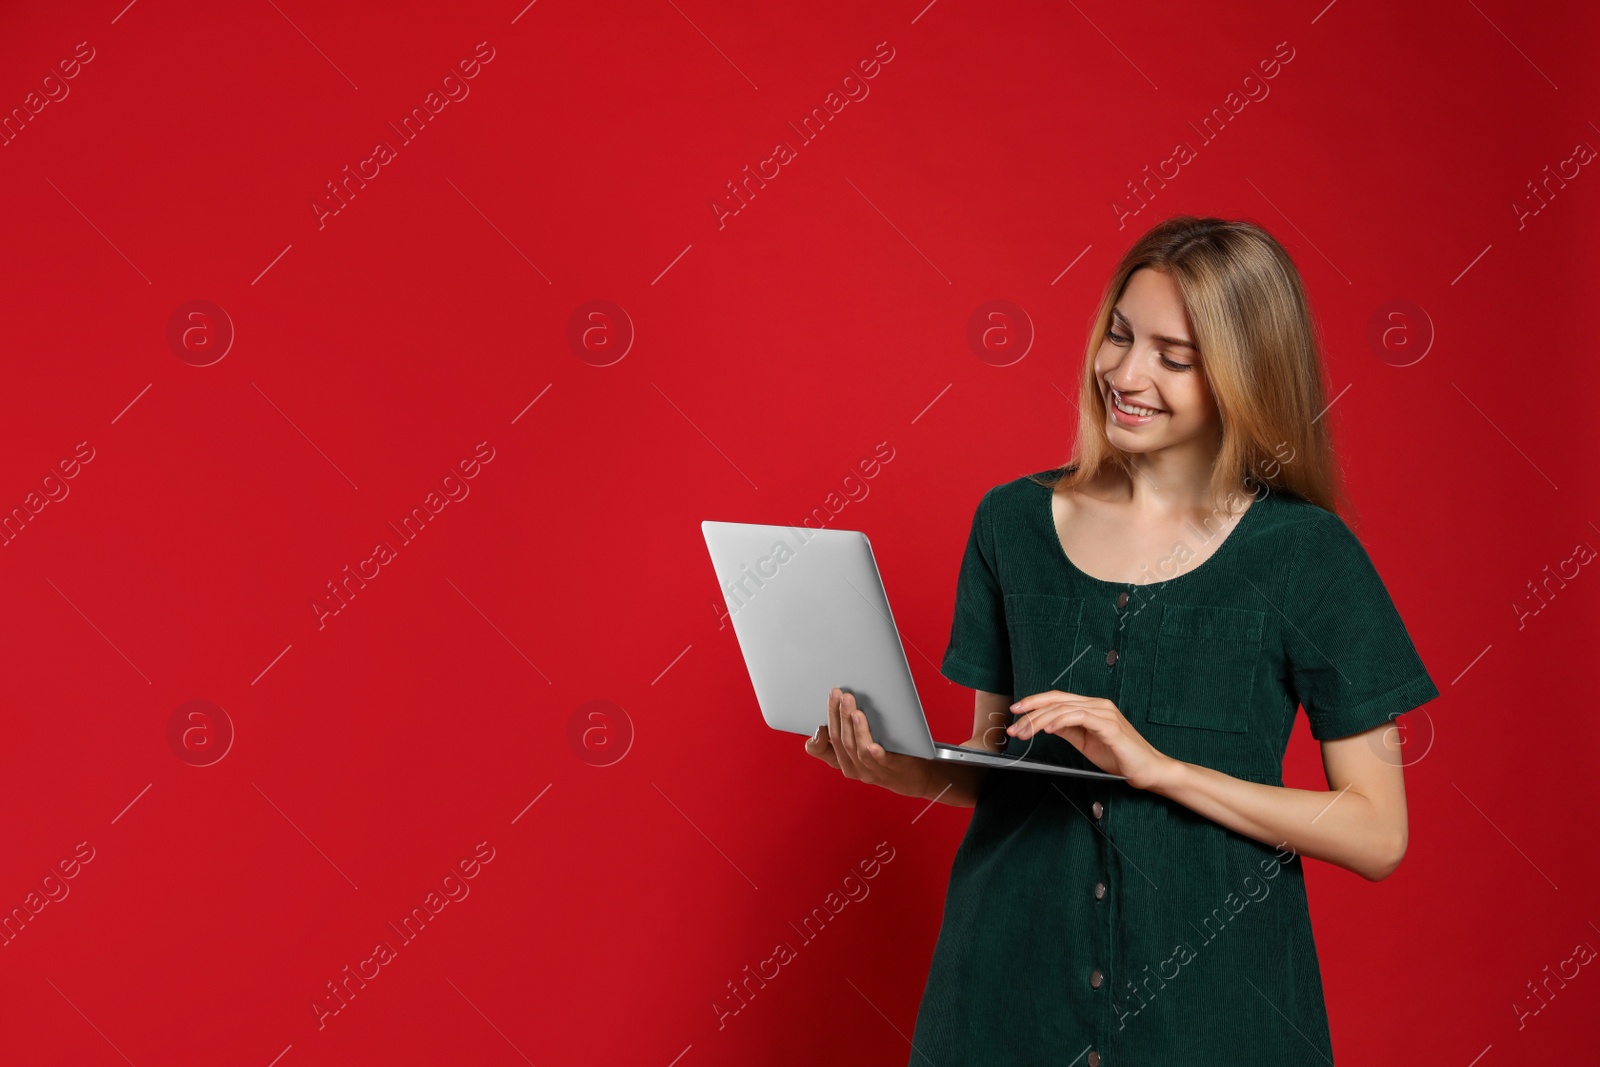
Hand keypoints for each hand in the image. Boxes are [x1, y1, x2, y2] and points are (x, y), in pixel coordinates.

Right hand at [804, 687, 933, 798]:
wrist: (917, 776)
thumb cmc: (886, 756)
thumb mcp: (859, 745)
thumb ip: (845, 728)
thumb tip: (835, 705)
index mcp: (842, 760)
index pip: (820, 750)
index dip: (815, 739)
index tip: (818, 721)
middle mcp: (853, 768)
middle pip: (840, 740)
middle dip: (837, 715)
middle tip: (838, 694)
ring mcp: (871, 771)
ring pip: (857, 749)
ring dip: (854, 728)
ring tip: (854, 709)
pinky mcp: (891, 769)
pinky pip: (880, 762)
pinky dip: (875, 753)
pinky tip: (873, 744)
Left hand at [1007, 691, 1177, 790]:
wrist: (1148, 770)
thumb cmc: (1120, 757)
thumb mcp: (1085, 742)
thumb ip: (1068, 729)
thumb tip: (1044, 723)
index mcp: (1091, 707)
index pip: (1057, 699)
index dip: (1034, 703)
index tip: (1015, 713)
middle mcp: (1098, 705)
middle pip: (1056, 700)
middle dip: (1030, 712)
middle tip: (1014, 727)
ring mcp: (1105, 713)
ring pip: (1064, 708)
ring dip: (1039, 720)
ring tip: (1025, 732)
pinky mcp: (1110, 726)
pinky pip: (1080, 717)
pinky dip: (1061, 721)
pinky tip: (1048, 729)